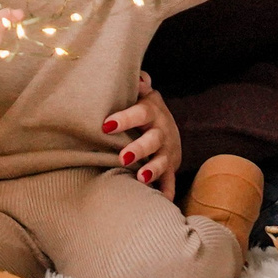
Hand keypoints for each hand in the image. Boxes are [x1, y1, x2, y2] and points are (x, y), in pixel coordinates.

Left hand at [103, 71, 183, 191]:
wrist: (168, 126)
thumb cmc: (143, 110)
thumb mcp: (142, 94)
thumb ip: (138, 85)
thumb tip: (139, 76)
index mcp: (151, 112)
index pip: (140, 113)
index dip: (125, 119)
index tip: (106, 125)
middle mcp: (162, 131)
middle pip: (152, 140)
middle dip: (139, 149)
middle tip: (123, 158)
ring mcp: (167, 151)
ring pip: (161, 161)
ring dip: (152, 170)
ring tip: (141, 178)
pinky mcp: (170, 167)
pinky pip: (170, 181)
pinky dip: (167, 191)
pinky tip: (163, 201)